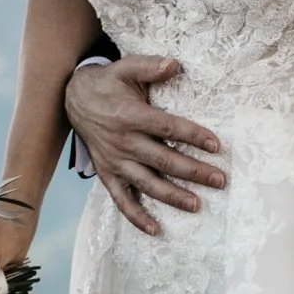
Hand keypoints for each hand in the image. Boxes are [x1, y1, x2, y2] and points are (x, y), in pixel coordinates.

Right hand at [65, 53, 226, 238]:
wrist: (73, 99)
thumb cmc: (108, 84)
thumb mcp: (125, 68)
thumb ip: (150, 67)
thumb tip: (175, 64)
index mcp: (131, 116)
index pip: (167, 128)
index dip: (192, 136)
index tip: (216, 145)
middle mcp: (123, 142)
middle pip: (163, 160)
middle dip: (193, 171)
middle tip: (220, 180)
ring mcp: (115, 161)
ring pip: (147, 183)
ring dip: (172, 196)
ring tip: (196, 205)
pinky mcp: (108, 174)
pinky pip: (122, 200)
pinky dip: (137, 217)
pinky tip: (156, 229)